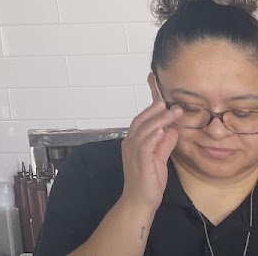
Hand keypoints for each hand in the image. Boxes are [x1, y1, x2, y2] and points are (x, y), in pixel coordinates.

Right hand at [120, 96, 180, 213]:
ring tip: (171, 112)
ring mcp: (133, 151)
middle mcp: (130, 143)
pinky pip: (145, 144)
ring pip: (144, 130)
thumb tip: (173, 130)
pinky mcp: (140, 160)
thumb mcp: (159, 160)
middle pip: (141, 122)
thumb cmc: (148, 182)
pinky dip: (153, 135)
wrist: (140, 201)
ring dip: (158, 120)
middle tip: (171, 104)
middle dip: (156, 112)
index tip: (165, 103)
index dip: (152, 112)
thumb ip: (164, 145)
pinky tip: (162, 129)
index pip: (142, 122)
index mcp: (133, 142)